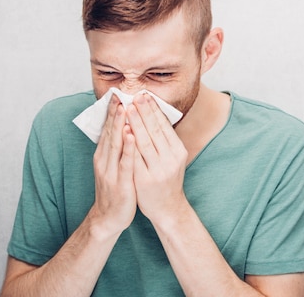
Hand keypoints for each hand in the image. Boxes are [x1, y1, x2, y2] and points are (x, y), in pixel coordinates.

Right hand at [89, 95, 136, 236]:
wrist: (108, 218)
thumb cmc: (116, 189)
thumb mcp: (113, 166)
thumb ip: (116, 149)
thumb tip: (122, 128)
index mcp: (103, 156)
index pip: (107, 130)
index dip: (112, 113)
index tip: (117, 95)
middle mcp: (104, 161)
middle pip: (110, 133)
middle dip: (115, 114)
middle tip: (120, 95)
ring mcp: (111, 171)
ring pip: (116, 145)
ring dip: (119, 126)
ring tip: (125, 109)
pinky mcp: (120, 182)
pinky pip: (125, 162)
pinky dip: (128, 147)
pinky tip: (131, 135)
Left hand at [127, 92, 188, 223]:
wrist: (167, 208)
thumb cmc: (166, 179)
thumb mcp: (172, 158)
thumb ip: (165, 140)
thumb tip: (155, 115)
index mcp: (178, 150)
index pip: (164, 126)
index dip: (154, 110)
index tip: (145, 95)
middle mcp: (171, 158)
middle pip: (155, 130)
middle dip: (144, 112)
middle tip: (136, 96)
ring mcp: (158, 169)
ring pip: (146, 142)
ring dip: (136, 123)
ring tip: (128, 108)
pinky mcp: (145, 179)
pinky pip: (136, 158)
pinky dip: (130, 144)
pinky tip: (125, 132)